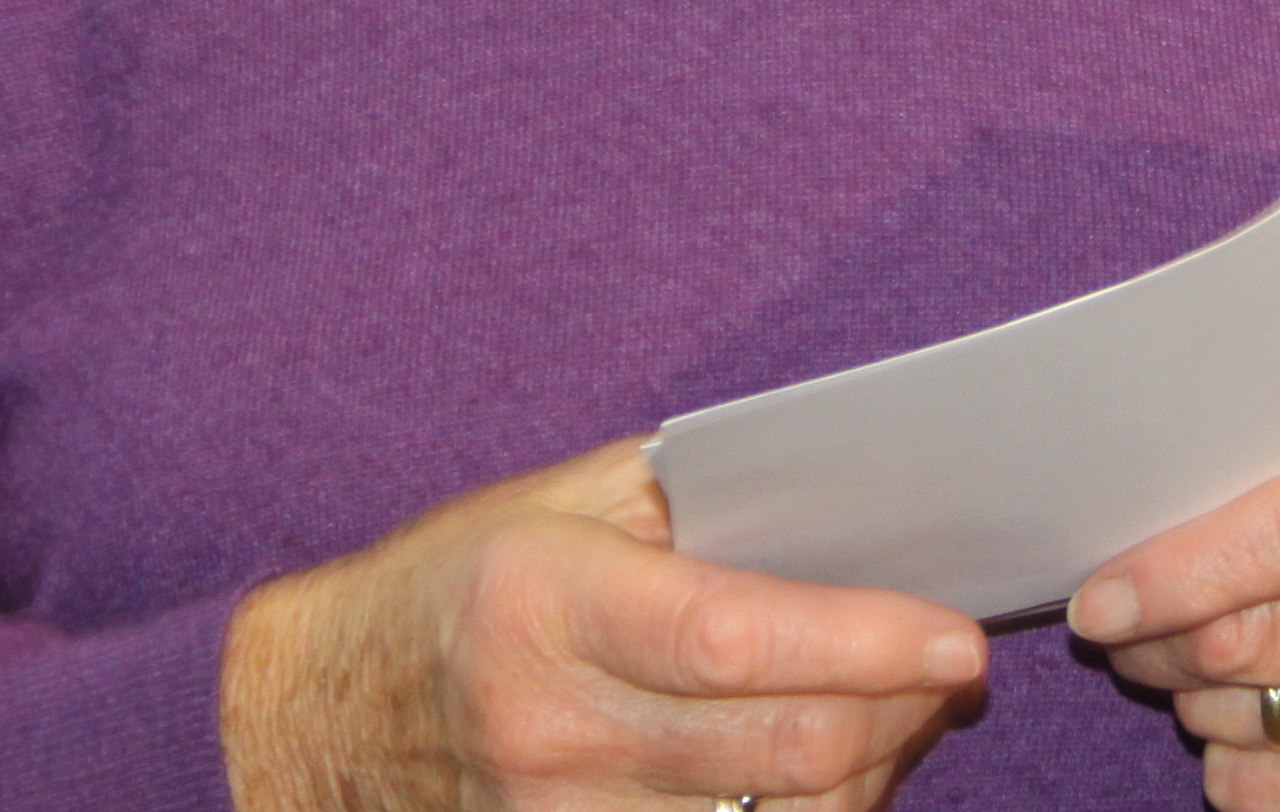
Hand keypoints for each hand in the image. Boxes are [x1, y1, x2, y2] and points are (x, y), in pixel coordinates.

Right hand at [219, 438, 987, 811]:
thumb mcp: (556, 503)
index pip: (735, 636)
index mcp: (550, 603)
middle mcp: (556, 729)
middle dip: (895, 709)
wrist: (326, 710)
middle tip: (949, 666)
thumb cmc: (463, 582)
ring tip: (900, 713)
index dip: (860, 640)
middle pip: (777, 749)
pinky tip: (832, 778)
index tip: (953, 634)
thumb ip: (690, 502)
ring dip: (869, 776)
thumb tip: (839, 509)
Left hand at [1067, 408, 1279, 811]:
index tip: (1101, 594)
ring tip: (1209, 648)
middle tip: (1122, 615)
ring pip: (1232, 713)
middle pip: (1249, 636)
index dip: (1185, 567)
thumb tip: (1157, 483)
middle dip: (1155, 631)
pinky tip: (1275, 713)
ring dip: (1189, 686)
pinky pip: (1254, 789)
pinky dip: (1234, 754)